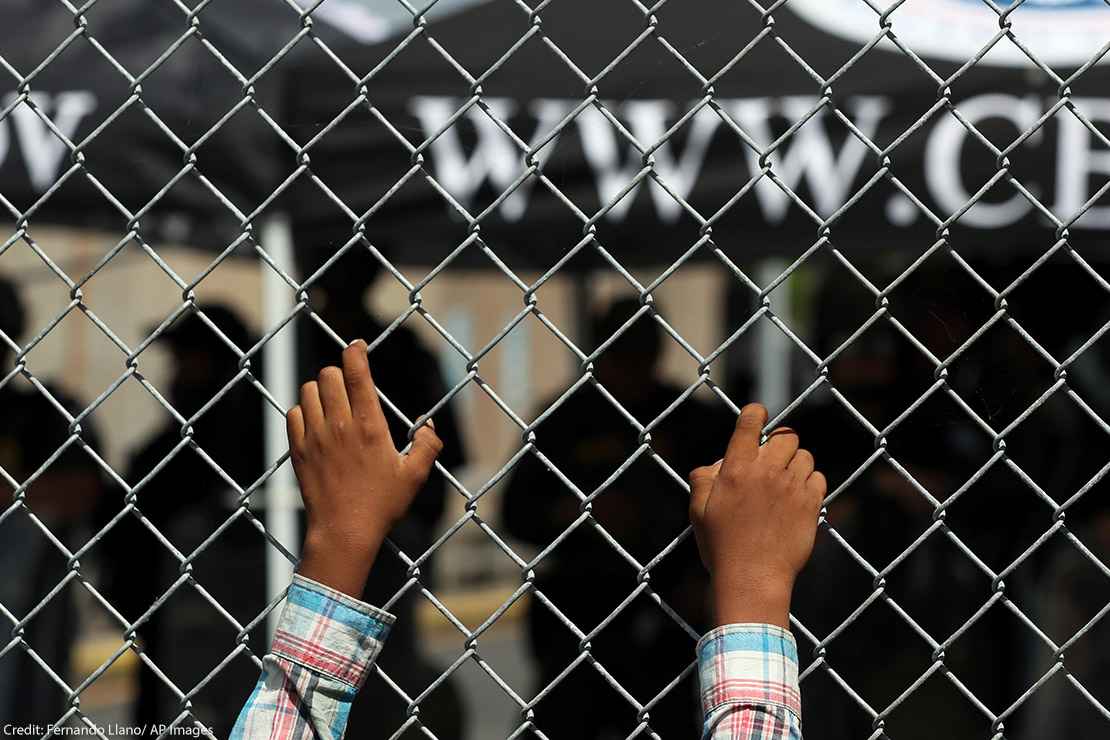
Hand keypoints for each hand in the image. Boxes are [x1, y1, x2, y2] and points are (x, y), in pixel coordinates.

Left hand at [286, 340, 442, 597]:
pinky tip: (316, 421)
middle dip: (339, 373)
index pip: (357, 373)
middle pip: (329, 375)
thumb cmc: (382, 505)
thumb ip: (427, 446)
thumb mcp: (415, 476)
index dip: (356, 352)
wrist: (343, 532)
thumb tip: (429, 426)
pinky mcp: (298, 450)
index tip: (357, 345)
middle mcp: (340, 426)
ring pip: (309, 391)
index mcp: (369, 426)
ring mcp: (315, 437)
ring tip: (332, 402)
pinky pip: (293, 413)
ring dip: (321, 390)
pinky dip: (304, 410)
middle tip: (349, 385)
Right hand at [688, 403, 824, 628]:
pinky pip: (818, 478)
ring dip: (795, 464)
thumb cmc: (721, 547)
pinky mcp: (811, 504)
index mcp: (736, 469)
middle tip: (772, 460)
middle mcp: (766, 472)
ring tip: (785, 482)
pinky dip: (810, 482)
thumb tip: (717, 463)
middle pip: (785, 436)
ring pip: (804, 456)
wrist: (752, 579)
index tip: (757, 415)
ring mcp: (791, 487)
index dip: (755, 414)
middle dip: (779, 443)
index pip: (750, 423)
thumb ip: (703, 479)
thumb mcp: (698, 511)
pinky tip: (797, 497)